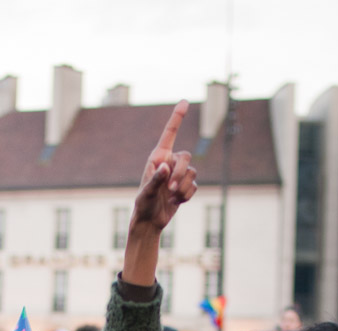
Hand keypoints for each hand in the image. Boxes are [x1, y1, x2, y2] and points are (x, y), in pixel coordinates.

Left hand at [132, 100, 197, 231]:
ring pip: (192, 173)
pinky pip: (194, 186)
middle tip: (170, 189)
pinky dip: (186, 196)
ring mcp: (178, 174)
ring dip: (183, 187)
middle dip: (180, 174)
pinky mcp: (185, 186)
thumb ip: (155, 179)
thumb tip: (164, 166)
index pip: (169, 134)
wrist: (149, 221)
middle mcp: (169, 163)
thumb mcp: (146, 193)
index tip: (184, 102)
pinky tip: (175, 203)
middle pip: (186, 157)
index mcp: (157, 158)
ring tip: (171, 198)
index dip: (177, 118)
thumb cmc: (143, 205)